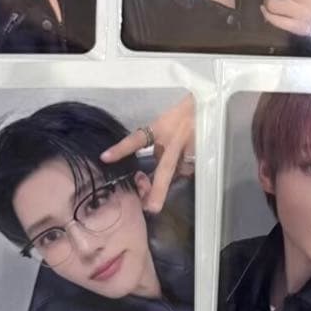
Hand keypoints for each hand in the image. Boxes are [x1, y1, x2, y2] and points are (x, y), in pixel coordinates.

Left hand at [101, 95, 194, 211]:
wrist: (206, 102)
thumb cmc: (179, 113)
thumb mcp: (163, 124)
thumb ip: (156, 145)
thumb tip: (152, 170)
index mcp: (160, 128)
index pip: (138, 140)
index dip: (122, 149)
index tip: (105, 158)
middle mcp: (174, 139)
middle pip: (165, 169)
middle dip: (159, 190)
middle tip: (152, 208)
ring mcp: (190, 147)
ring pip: (180, 172)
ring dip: (170, 181)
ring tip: (162, 185)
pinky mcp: (202, 152)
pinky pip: (189, 169)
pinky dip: (184, 170)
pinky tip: (184, 163)